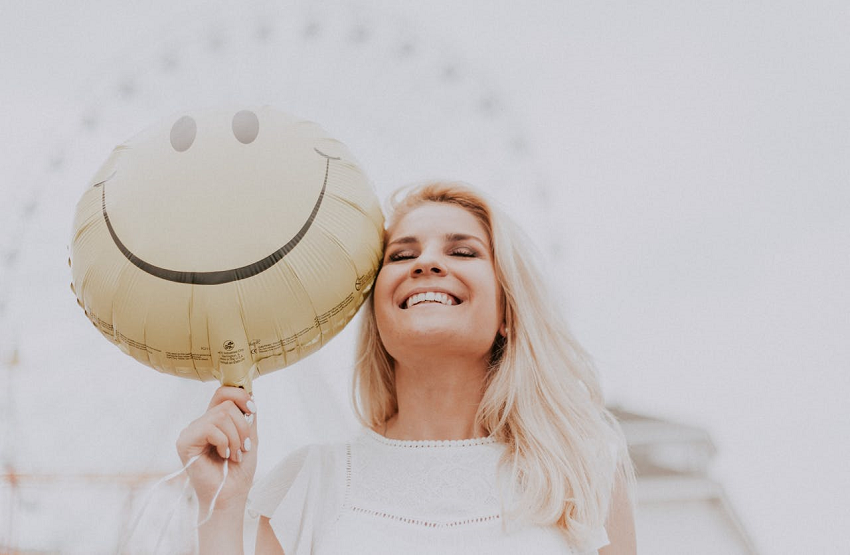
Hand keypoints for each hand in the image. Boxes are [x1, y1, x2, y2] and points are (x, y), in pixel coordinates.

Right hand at [176, 386, 257, 513]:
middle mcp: (201, 422)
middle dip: (243, 426)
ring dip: (235, 437)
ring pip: (221, 415)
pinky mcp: (185, 441)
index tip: (252, 411)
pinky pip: (210, 428)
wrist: (231, 494)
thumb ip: (248, 415)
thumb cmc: (239, 469)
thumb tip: (249, 393)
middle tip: (243, 447)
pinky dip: (224, 442)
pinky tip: (223, 455)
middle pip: (226, 404)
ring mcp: (191, 431)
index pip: (223, 392)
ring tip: (234, 455)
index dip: (241, 395)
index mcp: (214, 420)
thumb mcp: (249, 436)